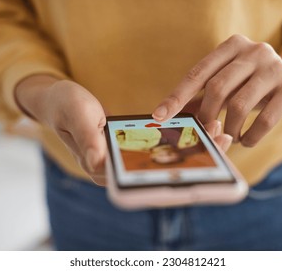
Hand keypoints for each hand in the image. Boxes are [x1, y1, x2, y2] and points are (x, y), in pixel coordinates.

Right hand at [15, 76, 232, 185]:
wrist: (58, 99)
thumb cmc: (64, 107)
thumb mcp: (76, 117)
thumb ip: (87, 140)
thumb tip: (99, 162)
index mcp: (101, 169)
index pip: (142, 182)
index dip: (174, 178)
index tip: (203, 164)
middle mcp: (117, 169)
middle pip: (160, 174)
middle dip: (194, 159)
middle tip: (222, 140)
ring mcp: (125, 158)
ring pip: (164, 159)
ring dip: (192, 146)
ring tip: (218, 129)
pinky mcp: (131, 146)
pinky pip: (160, 145)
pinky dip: (181, 136)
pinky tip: (201, 125)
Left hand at [153, 35, 281, 146]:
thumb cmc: (250, 87)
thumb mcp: (226, 86)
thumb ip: (200, 97)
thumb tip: (167, 116)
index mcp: (232, 46)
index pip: (198, 73)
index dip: (177, 96)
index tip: (159, 116)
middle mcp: (254, 51)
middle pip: (217, 87)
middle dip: (206, 115)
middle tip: (205, 131)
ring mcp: (275, 68)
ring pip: (239, 105)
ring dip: (229, 128)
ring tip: (229, 137)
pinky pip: (264, 119)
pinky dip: (250, 136)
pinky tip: (246, 140)